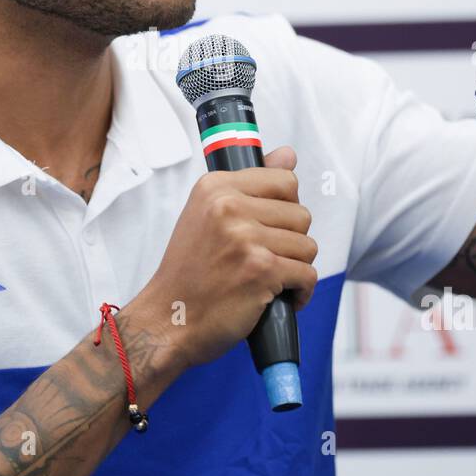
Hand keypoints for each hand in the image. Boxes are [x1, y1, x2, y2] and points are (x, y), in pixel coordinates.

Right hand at [134, 145, 317, 370]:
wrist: (167, 321)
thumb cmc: (189, 273)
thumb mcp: (207, 215)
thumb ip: (250, 184)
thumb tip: (288, 153)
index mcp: (215, 187)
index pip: (285, 180)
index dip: (284, 208)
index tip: (266, 228)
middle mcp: (229, 207)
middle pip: (301, 214)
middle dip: (290, 242)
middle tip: (263, 260)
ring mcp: (245, 238)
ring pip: (307, 247)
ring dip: (294, 269)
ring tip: (267, 280)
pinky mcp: (261, 270)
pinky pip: (307, 275)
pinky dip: (300, 293)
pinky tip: (278, 299)